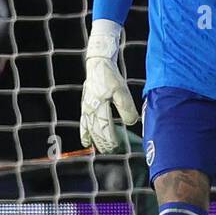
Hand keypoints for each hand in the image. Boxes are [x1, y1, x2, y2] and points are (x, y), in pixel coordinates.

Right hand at [80, 24, 137, 153]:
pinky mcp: (86, 106)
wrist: (97, 64)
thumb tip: (131, 123)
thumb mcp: (121, 91)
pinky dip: (85, 134)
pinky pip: (84, 124)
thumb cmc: (110, 77)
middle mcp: (90, 110)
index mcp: (99, 107)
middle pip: (97, 132)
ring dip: (96, 140)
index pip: (105, 129)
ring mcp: (86, 109)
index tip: (118, 146)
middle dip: (104, 142)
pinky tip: (86, 143)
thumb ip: (126, 108)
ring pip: (90, 129)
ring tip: (100, 149)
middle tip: (113, 151)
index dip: (111, 139)